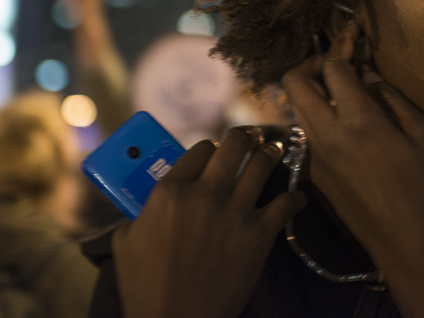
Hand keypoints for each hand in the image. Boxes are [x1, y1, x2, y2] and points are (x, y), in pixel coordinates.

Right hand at [111, 126, 305, 317]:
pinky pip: (286, 204)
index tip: (214, 150)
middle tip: (250, 136)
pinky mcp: (259, 234)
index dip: (208, 148)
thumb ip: (139, 214)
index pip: (198, 150)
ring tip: (272, 151)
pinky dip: (294, 198)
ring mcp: (236, 211)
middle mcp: (205, 193)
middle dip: (244, 137)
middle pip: (233, 146)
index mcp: (170, 191)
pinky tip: (297, 196)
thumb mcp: (126, 242)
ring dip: (269, 154)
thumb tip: (148, 207)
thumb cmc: (145, 286)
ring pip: (262, 164)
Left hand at [281, 21, 423, 258]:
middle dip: (311, 65)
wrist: (406, 243)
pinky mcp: (315, 174)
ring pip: (297, 109)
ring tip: (343, 93)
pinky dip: (320, 119)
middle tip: (338, 65)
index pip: (331, 68)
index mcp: (358, 122)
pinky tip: (347, 127)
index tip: (352, 37)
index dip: (340, 46)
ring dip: (313, 93)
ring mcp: (316, 157)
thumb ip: (396, 101)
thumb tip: (372, 79)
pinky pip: (308, 134)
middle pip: (293, 83)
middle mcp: (327, 135)